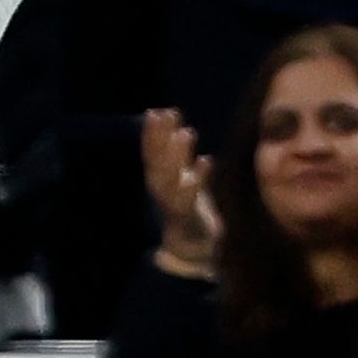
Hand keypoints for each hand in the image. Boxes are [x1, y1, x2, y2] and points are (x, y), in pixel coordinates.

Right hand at [140, 107, 218, 274]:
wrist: (192, 246)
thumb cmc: (187, 204)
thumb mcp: (179, 174)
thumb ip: (176, 151)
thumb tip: (170, 117)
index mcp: (158, 178)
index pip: (150, 153)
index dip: (151, 134)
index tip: (155, 112)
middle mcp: (161, 190)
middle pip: (157, 162)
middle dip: (160, 139)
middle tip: (167, 114)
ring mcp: (172, 203)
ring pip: (169, 178)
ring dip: (177, 155)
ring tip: (187, 132)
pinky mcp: (187, 216)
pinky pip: (189, 198)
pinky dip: (197, 179)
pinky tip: (207, 160)